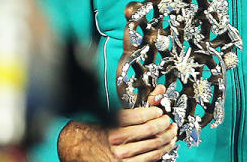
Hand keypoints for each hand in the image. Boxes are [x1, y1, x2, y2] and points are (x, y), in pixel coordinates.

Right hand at [58, 85, 176, 161]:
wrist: (75, 147)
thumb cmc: (92, 129)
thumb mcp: (111, 113)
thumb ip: (137, 104)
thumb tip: (158, 91)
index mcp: (113, 124)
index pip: (141, 116)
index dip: (155, 113)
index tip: (159, 112)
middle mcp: (117, 141)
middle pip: (150, 132)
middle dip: (164, 125)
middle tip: (169, 121)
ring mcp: (120, 156)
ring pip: (153, 147)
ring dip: (166, 139)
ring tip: (171, 133)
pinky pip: (148, 160)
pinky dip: (160, 152)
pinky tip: (164, 146)